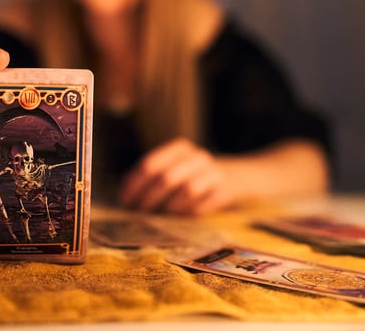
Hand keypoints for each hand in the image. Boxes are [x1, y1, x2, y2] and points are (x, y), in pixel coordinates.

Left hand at [118, 138, 234, 214]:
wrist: (240, 176)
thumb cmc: (196, 175)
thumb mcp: (176, 168)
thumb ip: (153, 178)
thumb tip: (126, 199)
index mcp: (179, 148)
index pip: (150, 164)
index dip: (134, 184)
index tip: (124, 201)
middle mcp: (197, 157)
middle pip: (166, 178)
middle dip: (148, 198)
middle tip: (138, 213)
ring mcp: (214, 172)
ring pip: (186, 190)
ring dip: (169, 207)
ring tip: (161, 215)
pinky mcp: (225, 190)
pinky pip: (202, 205)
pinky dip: (188, 213)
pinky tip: (181, 217)